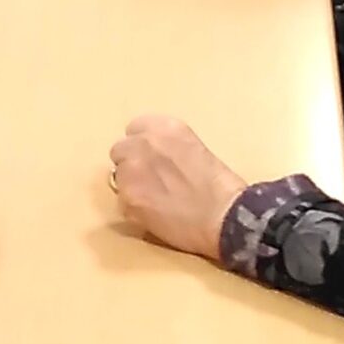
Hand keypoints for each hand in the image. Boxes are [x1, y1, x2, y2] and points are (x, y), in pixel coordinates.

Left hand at [107, 115, 246, 260]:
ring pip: (119, 177)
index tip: (152, 159)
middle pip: (120, 151)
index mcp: (165, 127)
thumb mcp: (195, 148)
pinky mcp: (128, 198)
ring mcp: (133, 171)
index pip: (135, 129)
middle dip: (132, 164)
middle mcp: (144, 143)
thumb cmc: (221, 187)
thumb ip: (168, 145)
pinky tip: (154, 215)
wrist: (225, 216)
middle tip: (151, 181)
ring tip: (155, 200)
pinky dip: (134, 208)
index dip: (142, 146)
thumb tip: (151, 157)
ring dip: (132, 186)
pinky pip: (122, 202)